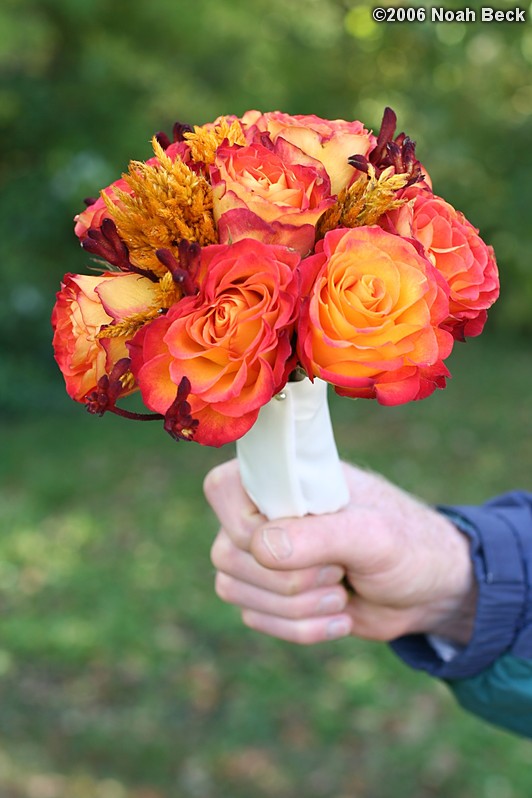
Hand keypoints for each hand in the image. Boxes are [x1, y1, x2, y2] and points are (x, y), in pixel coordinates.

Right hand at [205, 460, 476, 645]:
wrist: (426, 589)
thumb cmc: (405, 543)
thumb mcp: (372, 534)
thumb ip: (318, 536)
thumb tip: (259, 549)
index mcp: (282, 475)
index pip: (221, 489)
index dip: (251, 527)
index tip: (308, 541)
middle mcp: (261, 511)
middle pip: (228, 553)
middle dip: (291, 578)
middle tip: (339, 570)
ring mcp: (259, 554)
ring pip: (232, 589)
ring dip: (296, 607)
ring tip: (341, 593)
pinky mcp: (268, 593)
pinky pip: (255, 618)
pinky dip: (301, 628)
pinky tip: (339, 616)